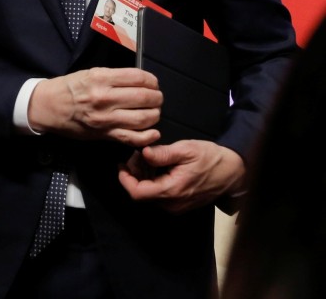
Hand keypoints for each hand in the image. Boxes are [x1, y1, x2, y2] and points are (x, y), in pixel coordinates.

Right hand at [27, 67, 162, 146]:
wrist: (48, 107)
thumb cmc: (68, 88)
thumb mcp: (89, 73)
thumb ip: (114, 77)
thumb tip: (139, 81)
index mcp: (101, 79)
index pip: (139, 78)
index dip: (152, 80)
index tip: (153, 83)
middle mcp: (105, 98)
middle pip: (145, 97)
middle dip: (157, 97)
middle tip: (156, 97)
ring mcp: (106, 119)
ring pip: (144, 118)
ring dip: (155, 114)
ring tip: (153, 111)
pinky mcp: (105, 134)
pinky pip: (133, 138)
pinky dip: (148, 136)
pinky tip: (152, 131)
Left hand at [117, 140, 244, 212]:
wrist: (234, 172)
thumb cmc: (210, 159)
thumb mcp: (186, 150)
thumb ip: (162, 154)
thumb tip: (143, 153)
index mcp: (171, 191)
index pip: (137, 193)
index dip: (125, 179)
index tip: (122, 164)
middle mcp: (172, 204)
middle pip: (141, 194)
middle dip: (134, 174)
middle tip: (137, 156)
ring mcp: (177, 206)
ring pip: (150, 195)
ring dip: (143, 177)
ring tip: (147, 158)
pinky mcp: (181, 204)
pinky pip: (159, 196)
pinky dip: (153, 182)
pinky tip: (157, 167)